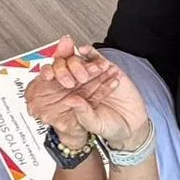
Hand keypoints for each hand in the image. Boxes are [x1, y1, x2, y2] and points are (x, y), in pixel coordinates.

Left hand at [34, 46, 150, 145]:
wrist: (131, 126)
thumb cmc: (110, 127)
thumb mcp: (94, 125)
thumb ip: (84, 114)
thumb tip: (73, 101)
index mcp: (72, 98)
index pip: (57, 84)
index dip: (50, 77)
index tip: (47, 77)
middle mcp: (80, 86)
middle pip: (66, 69)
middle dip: (63, 69)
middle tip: (67, 80)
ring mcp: (93, 77)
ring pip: (81, 63)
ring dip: (78, 62)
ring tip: (80, 70)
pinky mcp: (108, 70)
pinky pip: (97, 59)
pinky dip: (91, 54)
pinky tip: (85, 51)